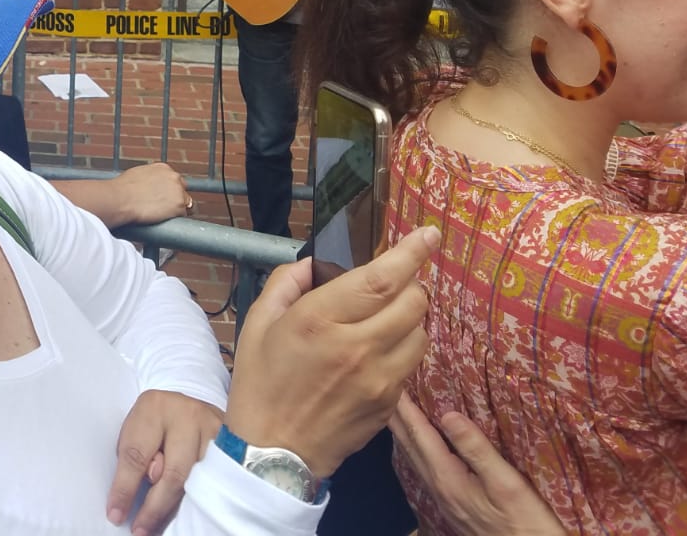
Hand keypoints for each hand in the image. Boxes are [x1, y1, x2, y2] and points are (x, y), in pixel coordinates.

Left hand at [107, 391, 223, 534]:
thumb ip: (139, 456)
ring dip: (177, 507)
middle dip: (155, 507)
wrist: (187, 406)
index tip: (116, 514)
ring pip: (197, 481)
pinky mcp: (231, 444)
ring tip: (159, 526)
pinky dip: (200, 500)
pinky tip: (188, 514)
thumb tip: (147, 488)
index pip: (136, 455)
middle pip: (172, 473)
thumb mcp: (138, 430)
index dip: (124, 489)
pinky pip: (215, 480)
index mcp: (153, 407)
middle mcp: (186, 415)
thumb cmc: (155, 423)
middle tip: (141, 529)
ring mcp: (213, 429)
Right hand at [111, 163, 191, 225]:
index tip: (164, 198)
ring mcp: (178, 191)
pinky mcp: (179, 206)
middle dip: (176, 199)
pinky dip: (175, 219)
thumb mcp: (138, 175)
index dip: (169, 191)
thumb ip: (149, 178)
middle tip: (164, 209)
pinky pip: (183, 216)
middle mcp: (174, 176)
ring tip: (163, 217)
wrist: (121, 199)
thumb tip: (148, 187)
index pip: (174, 180)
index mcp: (163, 168)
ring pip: (186, 204)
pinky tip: (164, 221)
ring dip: (177, 210)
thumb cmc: (122, 189)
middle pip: (182, 190)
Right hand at [224, 226, 437, 477]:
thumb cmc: (261, 383)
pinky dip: (402, 348)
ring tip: (382, 320)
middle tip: (391, 284)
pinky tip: (377, 352)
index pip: (381, 279)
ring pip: (420, 332)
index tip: (429, 234)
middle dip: (409, 284)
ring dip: (408, 318)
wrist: (273, 452)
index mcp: (319, 321)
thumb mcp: (257, 324)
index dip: (410, 253)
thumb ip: (286, 284)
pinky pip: (412, 363)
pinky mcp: (390, 405)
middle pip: (413, 302)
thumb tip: (314, 264)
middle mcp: (357, 347)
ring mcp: (379, 379)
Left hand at [391, 395, 565, 535]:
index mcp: (447, 478)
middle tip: (386, 389)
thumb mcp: (506, 483)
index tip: (394, 383)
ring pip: (415, 458)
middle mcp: (439, 488)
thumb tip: (448, 415)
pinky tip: (418, 445)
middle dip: (397, 416)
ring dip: (404, 432)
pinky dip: (416, 448)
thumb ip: (476, 449)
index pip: (419, 435)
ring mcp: (444, 498)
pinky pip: (425, 468)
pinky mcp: (453, 504)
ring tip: (396, 411)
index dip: (406, 408)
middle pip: (410, 445)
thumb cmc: (524, 522)